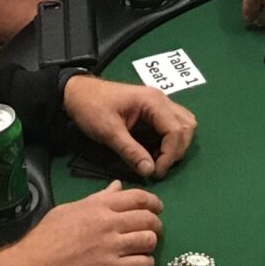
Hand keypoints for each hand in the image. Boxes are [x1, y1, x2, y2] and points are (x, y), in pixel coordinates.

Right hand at [0, 183, 161, 265]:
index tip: (157, 209)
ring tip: (145, 248)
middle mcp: (109, 223)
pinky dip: (145, 264)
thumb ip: (97, 198)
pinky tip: (138, 264)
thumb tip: (117, 186)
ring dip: (151, 245)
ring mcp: (111, 247)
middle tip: (154, 231)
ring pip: (149, 241)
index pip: (139, 197)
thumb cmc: (46, 237)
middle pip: (148, 219)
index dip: (154, 202)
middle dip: (156, 225)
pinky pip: (141, 264)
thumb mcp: (69, 209)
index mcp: (99, 206)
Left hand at [61, 72, 196, 179]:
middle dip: (176, 151)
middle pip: (186, 127)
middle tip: (158, 168)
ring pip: (184, 124)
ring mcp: (159, 103)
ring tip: (158, 159)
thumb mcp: (109, 131)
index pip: (176, 130)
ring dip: (176, 145)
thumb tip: (150, 171)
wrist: (78, 92)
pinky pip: (173, 124)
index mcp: (153, 102)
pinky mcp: (154, 109)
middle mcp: (162, 100)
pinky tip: (155, 151)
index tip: (155, 173)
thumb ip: (130, 151)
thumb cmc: (92, 108)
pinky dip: (170, 140)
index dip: (170, 155)